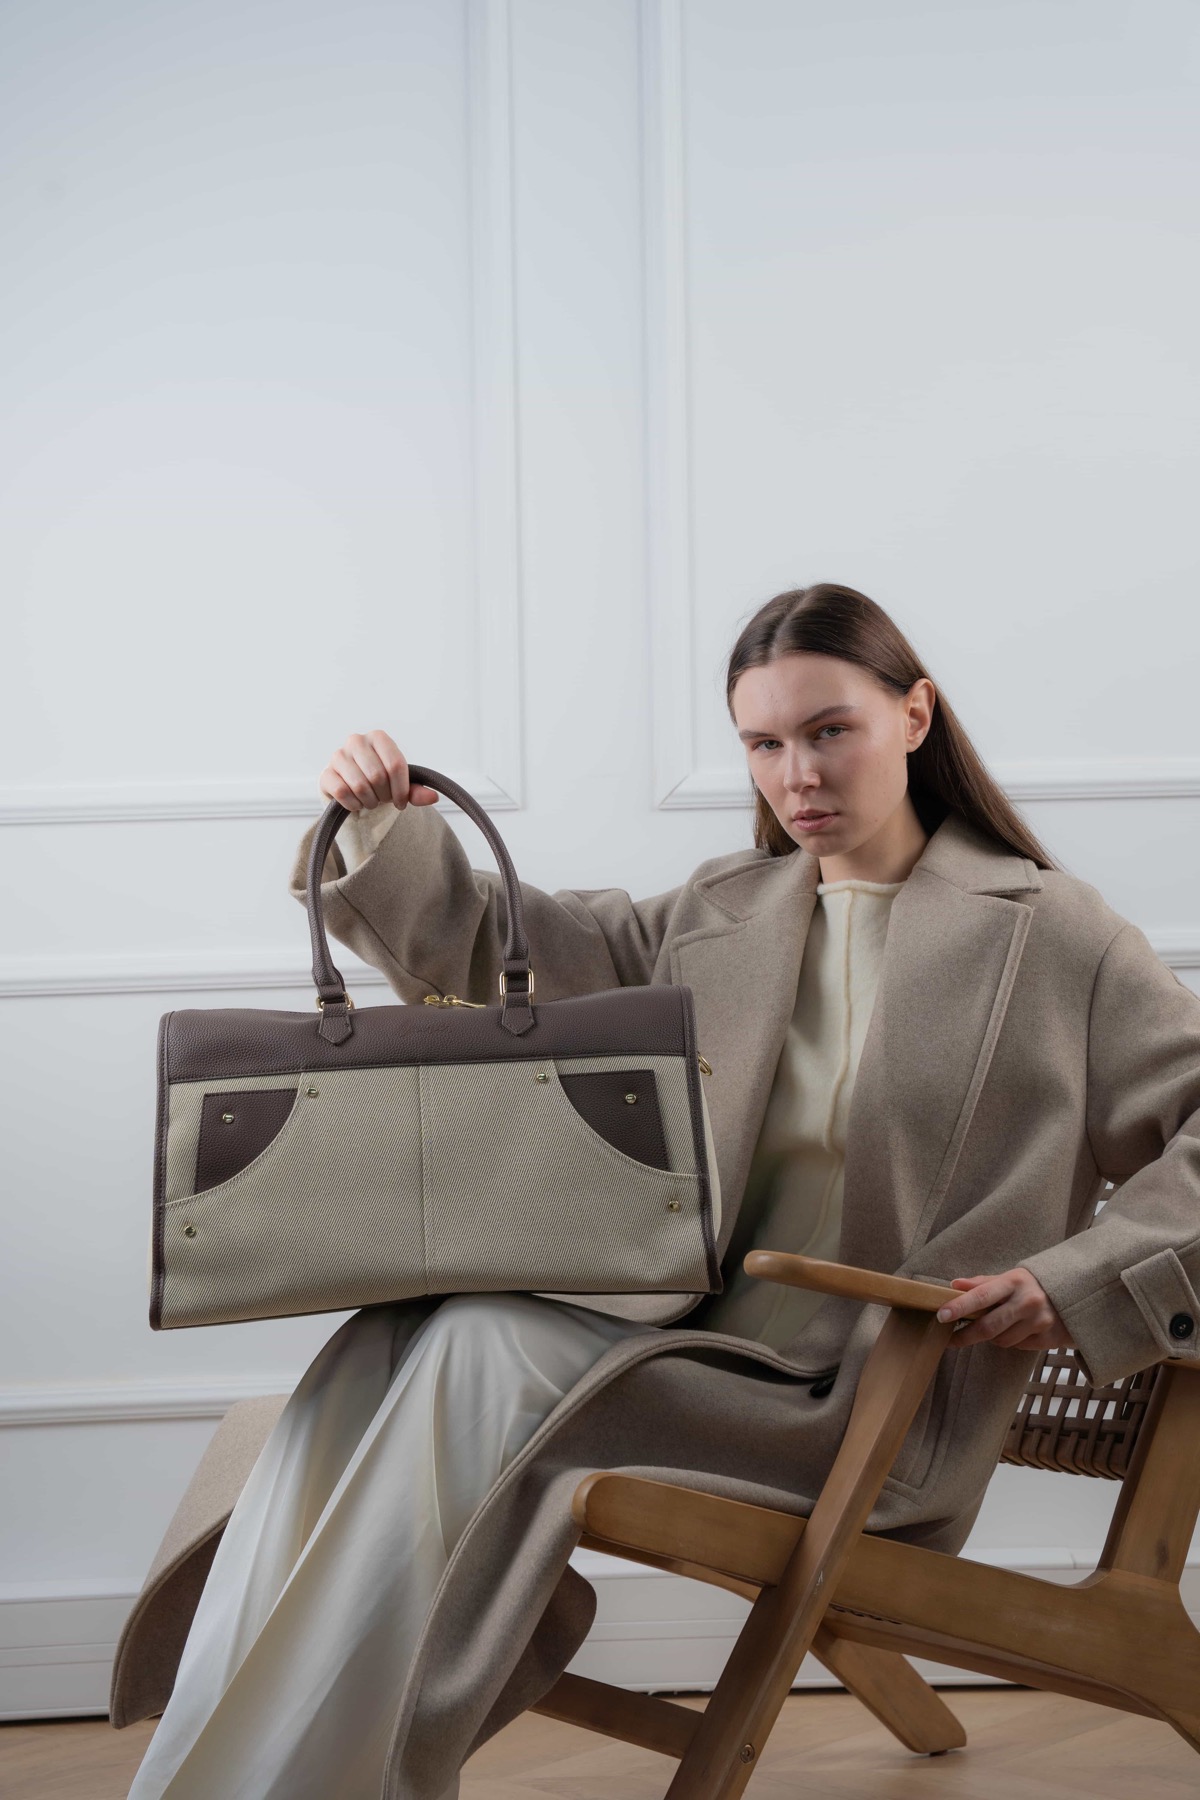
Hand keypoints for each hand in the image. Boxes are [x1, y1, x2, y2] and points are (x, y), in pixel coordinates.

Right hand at [318, 730, 440, 812]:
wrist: (352, 786)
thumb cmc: (380, 781)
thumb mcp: (401, 784)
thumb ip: (416, 790)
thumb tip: (433, 797)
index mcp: (379, 737)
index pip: (395, 765)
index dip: (401, 789)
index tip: (401, 802)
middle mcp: (356, 741)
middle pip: (378, 776)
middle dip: (384, 795)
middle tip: (384, 800)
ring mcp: (338, 756)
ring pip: (359, 785)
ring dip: (369, 801)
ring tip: (371, 801)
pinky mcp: (326, 773)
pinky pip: (342, 792)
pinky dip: (353, 805)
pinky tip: (357, 804)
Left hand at [935, 1266, 1073, 1350]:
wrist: (1077, 1294)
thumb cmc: (1033, 1285)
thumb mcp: (1010, 1278)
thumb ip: (982, 1283)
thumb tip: (954, 1284)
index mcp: (1015, 1281)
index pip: (981, 1295)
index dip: (959, 1307)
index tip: (941, 1316)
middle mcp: (1028, 1301)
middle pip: (988, 1326)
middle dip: (966, 1336)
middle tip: (950, 1339)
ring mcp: (1040, 1321)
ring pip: (1001, 1340)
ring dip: (992, 1337)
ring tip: (997, 1326)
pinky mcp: (1049, 1338)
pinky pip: (1018, 1346)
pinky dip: (1012, 1340)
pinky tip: (1018, 1330)